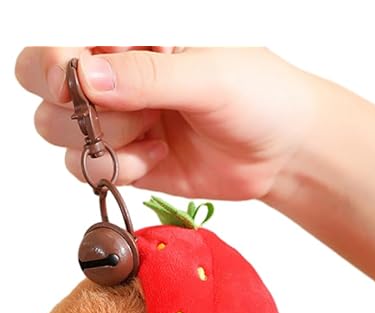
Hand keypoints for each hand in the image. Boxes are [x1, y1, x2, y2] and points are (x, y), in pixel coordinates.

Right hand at [15, 46, 310, 199]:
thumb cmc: (260, 95)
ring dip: (106, 143)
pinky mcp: (129, 161)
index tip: (75, 84)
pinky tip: (159, 157)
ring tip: (155, 134)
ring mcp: (119, 121)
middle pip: (47, 95)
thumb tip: (85, 78)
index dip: (52, 67)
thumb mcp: (208, 75)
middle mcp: (115, 78)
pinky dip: (122, 169)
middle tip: (128, 114)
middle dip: (78, 113)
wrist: (284, 150)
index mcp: (129, 38)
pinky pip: (93, 170)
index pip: (56, 45)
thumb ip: (146, 76)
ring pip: (63, 136)